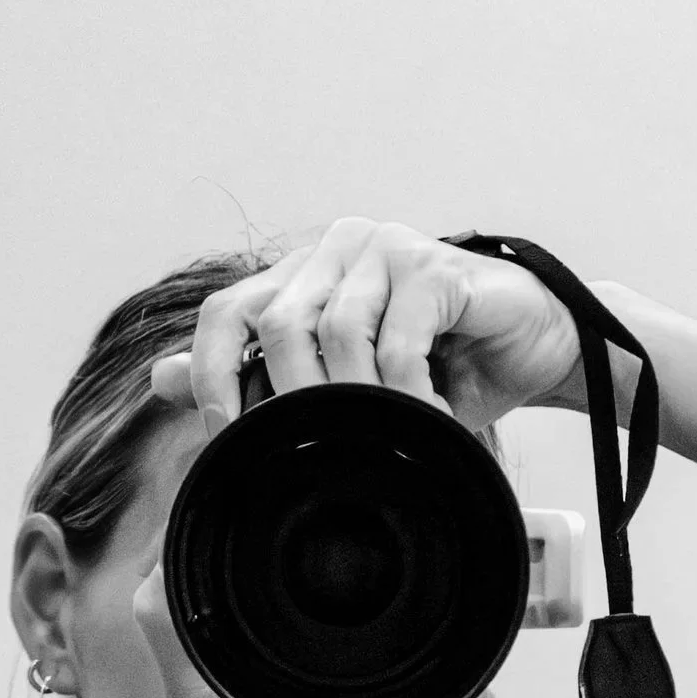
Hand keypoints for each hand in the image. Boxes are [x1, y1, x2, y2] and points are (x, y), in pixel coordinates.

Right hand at [126, 558, 485, 697]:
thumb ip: (173, 638)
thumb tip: (161, 571)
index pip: (387, 672)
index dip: (408, 625)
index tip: (413, 583)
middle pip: (430, 686)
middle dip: (433, 640)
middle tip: (435, 593)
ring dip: (450, 676)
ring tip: (451, 628)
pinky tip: (459, 682)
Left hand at [156, 216, 597, 437]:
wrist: (535, 349)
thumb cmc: (442, 368)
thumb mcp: (345, 386)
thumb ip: (259, 375)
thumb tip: (161, 376)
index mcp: (306, 271)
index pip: (229, 309)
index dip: (214, 371)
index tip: (224, 433)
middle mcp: (338, 247)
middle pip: (276, 320)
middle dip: (288, 397)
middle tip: (312, 451)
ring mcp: (387, 247)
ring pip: (334, 327)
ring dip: (352, 399)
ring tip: (379, 441)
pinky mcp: (435, 263)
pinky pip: (398, 334)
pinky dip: (403, 390)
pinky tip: (421, 419)